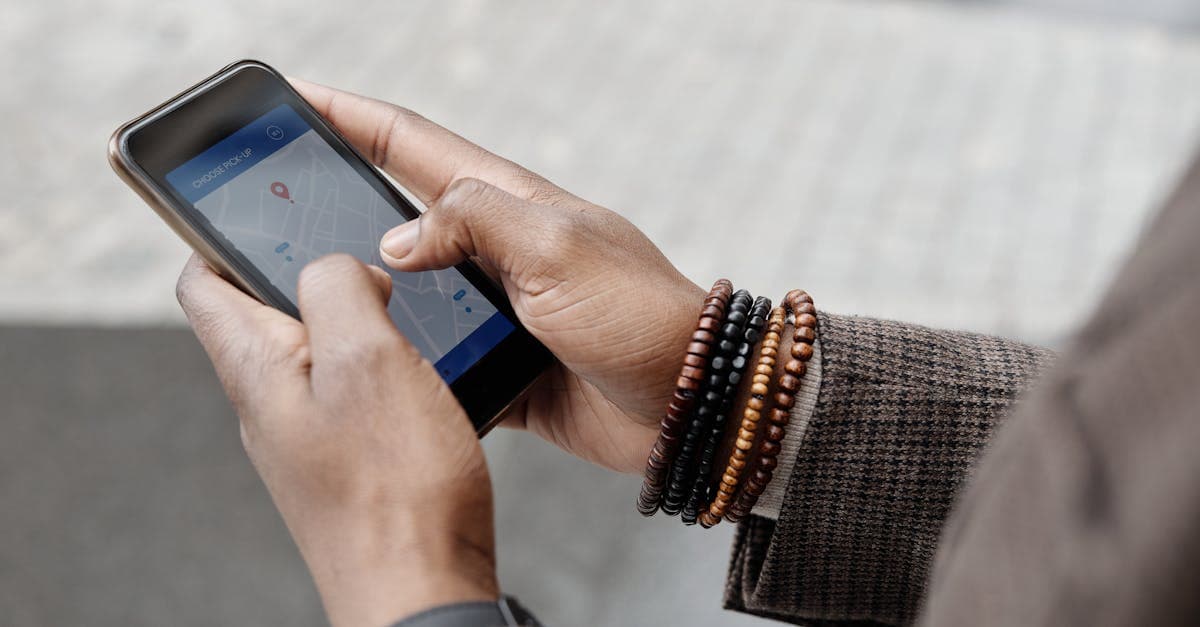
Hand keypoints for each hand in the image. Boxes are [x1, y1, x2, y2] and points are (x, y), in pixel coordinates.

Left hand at [176, 254, 497, 625]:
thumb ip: (337, 289)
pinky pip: (352, 392)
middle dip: (305, 270)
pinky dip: (381, 363)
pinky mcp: (348, 462)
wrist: (424, 590)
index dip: (222, 233)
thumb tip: (333, 266)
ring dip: (354, 319)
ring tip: (404, 307)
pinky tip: (423, 368)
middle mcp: (270, 404)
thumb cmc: (396, 489)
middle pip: (262, 312)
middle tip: (362, 251)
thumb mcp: (367, 359)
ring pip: (315, 351)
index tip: (267, 206)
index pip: (201, 283)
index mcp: (257, 369)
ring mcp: (308, 437)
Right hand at [293, 80, 703, 474]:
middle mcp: (497, 250)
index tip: (293, 93)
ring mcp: (498, 309)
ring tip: (296, 292)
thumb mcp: (556, 248)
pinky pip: (435, 357)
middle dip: (335, 201)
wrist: (690, 404)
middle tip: (270, 200)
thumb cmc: (641, 315)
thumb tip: (397, 238)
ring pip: (408, 292)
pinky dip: (401, 358)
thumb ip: (473, 223)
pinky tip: (362, 365)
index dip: (349, 115)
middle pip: (398, 213)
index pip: (410, 144)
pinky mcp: (500, 366)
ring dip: (360, 288)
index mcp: (509, 203)